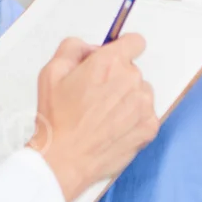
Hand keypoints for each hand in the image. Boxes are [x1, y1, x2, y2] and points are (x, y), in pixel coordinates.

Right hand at [31, 36, 159, 201]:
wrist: (64, 159)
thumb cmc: (57, 120)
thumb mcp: (51, 72)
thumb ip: (73, 48)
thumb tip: (90, 48)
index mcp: (109, 62)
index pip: (135, 42)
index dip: (124, 48)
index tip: (117, 57)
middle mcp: (131, 80)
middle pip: (132, 70)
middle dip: (116, 78)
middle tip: (95, 96)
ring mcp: (143, 104)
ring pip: (141, 92)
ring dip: (127, 99)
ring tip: (103, 116)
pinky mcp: (149, 127)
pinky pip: (146, 114)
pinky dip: (133, 119)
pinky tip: (112, 128)